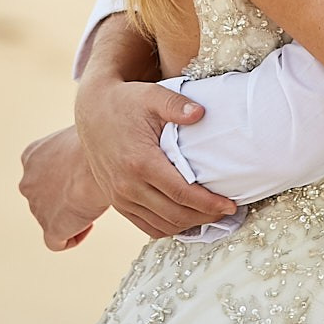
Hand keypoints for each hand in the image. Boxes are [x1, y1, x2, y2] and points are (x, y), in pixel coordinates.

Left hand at [17, 128, 106, 250]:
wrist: (102, 158)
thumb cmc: (98, 141)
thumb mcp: (80, 134)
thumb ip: (75, 146)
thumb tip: (92, 149)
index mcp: (31, 156)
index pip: (41, 173)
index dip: (62, 178)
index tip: (80, 176)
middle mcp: (28, 182)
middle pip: (44, 197)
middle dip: (64, 197)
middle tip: (87, 191)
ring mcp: (36, 207)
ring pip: (51, 218)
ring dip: (71, 215)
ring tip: (92, 204)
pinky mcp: (50, 228)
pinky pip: (58, 242)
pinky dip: (74, 236)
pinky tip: (90, 223)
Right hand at [73, 79, 237, 239]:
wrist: (92, 110)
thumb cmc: (126, 101)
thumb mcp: (152, 95)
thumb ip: (177, 105)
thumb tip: (202, 113)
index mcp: (140, 161)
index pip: (182, 193)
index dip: (210, 203)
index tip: (231, 204)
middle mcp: (127, 185)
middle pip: (175, 214)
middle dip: (206, 217)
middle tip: (228, 212)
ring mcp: (119, 196)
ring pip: (161, 225)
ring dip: (189, 225)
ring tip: (211, 216)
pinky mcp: (115, 201)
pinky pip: (145, 226)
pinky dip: (168, 228)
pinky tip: (186, 219)